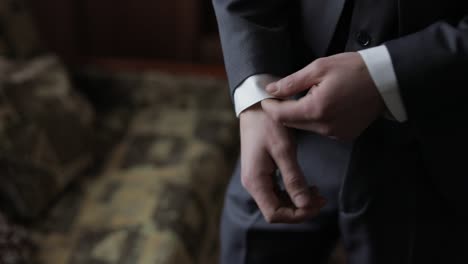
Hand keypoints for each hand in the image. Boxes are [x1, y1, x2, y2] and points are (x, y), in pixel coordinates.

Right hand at [239, 104, 325, 222]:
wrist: (256, 105)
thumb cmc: (268, 124)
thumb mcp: (284, 150)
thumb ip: (294, 179)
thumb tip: (305, 205)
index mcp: (256, 181)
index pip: (274, 214)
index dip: (297, 215)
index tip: (316, 205)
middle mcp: (253, 184)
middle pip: (277, 211)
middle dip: (300, 209)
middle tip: (322, 199)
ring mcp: (257, 178)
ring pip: (278, 202)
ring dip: (298, 201)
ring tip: (317, 193)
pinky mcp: (262, 172)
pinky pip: (277, 191)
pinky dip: (292, 192)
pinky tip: (306, 186)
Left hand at [261, 52, 385, 140]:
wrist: (387, 81)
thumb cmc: (354, 69)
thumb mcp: (319, 68)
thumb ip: (292, 82)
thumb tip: (271, 90)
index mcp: (316, 110)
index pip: (281, 115)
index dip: (270, 107)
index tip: (266, 98)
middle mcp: (324, 127)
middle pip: (292, 123)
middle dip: (283, 111)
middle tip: (281, 96)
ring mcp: (336, 134)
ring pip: (306, 127)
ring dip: (300, 115)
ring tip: (304, 97)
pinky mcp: (344, 136)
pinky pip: (321, 129)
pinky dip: (315, 119)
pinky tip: (321, 105)